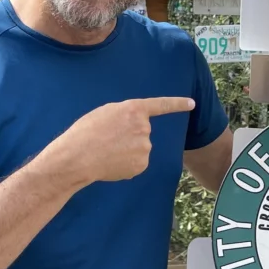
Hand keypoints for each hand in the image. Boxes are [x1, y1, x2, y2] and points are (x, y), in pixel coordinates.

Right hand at [49, 97, 195, 183]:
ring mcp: (145, 147)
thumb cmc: (85, 132)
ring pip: (139, 148)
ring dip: (127, 150)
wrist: (77, 157)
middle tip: (108, 139)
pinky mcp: (142, 164)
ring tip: (107, 151)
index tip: (192, 104)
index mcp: (134, 109)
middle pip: (142, 131)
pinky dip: (126, 163)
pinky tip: (111, 162)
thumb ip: (126, 115)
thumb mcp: (105, 112)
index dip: (177, 104)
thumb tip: (136, 126)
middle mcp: (144, 127)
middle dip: (129, 135)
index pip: (161, 105)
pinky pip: (137, 162)